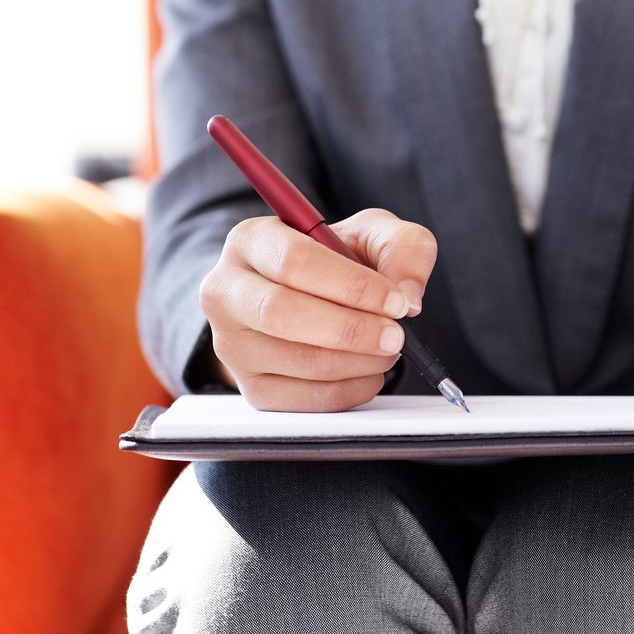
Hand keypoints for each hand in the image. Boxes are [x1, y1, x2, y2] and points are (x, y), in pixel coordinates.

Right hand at [199, 209, 437, 411]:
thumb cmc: (336, 260)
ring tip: (388, 349)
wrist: (309, 295)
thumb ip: (402, 247)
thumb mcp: (372, 234)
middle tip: (395, 335)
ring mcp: (232, 343)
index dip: (351, 285)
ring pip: (297, 360)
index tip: (395, 301)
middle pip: (282, 313)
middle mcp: (226, 291)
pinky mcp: (249, 386)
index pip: (293, 261)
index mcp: (250, 240)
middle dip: (352, 329)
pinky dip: (348, 391)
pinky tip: (369, 372)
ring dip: (357, 361)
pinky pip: (302, 399)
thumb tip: (407, 295)